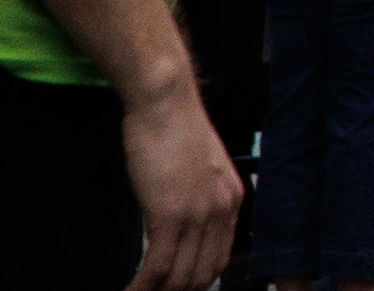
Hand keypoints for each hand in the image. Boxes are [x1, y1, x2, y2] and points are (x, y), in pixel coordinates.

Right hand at [121, 84, 242, 290]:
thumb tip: (181, 227)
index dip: (196, 282)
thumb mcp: (200, 169)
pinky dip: (141, 287)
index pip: (219, 260)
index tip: (175, 287)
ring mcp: (197, 215)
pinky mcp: (169, 215)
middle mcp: (221, 211)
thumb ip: (199, 199)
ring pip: (179, 278)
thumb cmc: (175, 128)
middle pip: (202, 276)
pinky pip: (157, 268)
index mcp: (232, 200)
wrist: (166, 101)